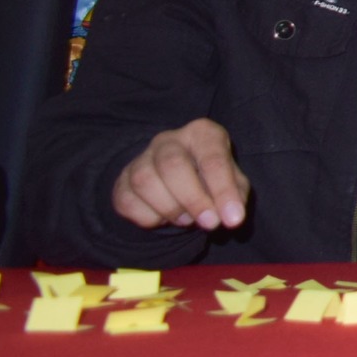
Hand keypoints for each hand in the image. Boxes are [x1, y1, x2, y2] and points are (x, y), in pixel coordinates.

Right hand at [111, 118, 249, 231]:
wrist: (175, 184)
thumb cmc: (211, 180)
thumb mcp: (233, 183)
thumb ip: (235, 196)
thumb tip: (231, 216)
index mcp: (202, 134)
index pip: (213, 158)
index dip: (223, 191)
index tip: (233, 219)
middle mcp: (169, 140)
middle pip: (173, 165)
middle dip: (193, 199)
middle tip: (210, 223)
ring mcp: (141, 158)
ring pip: (145, 182)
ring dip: (171, 209)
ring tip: (187, 218)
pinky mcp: (121, 181)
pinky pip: (128, 202)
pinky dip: (149, 218)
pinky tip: (164, 217)